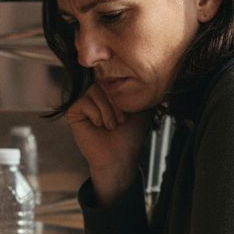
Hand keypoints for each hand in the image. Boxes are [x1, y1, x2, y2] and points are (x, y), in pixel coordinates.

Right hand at [65, 83, 152, 204]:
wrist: (120, 156)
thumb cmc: (129, 135)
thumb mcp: (142, 107)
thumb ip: (147, 91)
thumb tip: (161, 78)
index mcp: (109, 90)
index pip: (114, 78)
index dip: (122, 95)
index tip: (127, 113)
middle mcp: (94, 93)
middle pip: (103, 82)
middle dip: (116, 104)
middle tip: (119, 121)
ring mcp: (82, 101)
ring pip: (94, 91)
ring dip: (107, 111)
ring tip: (110, 125)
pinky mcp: (73, 111)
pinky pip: (84, 102)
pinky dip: (96, 115)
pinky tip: (98, 126)